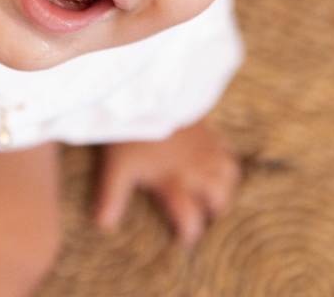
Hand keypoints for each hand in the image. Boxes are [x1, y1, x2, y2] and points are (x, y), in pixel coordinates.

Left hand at [94, 119, 240, 249]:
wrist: (144, 94)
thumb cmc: (130, 133)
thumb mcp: (116, 168)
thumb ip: (112, 198)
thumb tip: (104, 226)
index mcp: (174, 182)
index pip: (191, 218)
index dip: (190, 234)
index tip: (184, 240)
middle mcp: (196, 169)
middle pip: (220, 198)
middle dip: (215, 211)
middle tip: (205, 215)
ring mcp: (206, 149)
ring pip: (230, 175)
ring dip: (225, 187)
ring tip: (214, 193)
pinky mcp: (208, 130)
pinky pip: (228, 150)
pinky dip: (225, 162)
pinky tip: (215, 163)